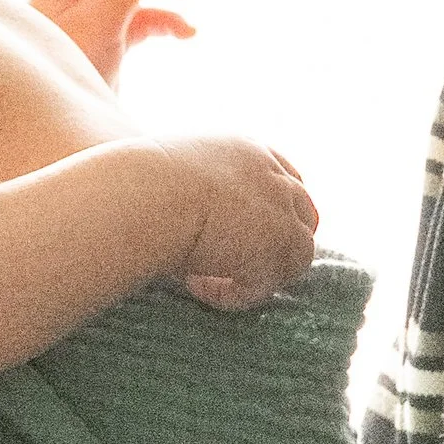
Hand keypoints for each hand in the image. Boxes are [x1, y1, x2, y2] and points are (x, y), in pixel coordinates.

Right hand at [161, 134, 319, 309]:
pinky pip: (267, 283)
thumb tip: (183, 223)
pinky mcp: (281, 241)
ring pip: (295, 254)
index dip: (271, 211)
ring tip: (203, 279)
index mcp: (247, 150)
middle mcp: (272, 174)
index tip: (246, 235)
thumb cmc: (139, 186)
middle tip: (237, 267)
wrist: (148, 194)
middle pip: (304, 213)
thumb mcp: (173, 179)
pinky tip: (194, 286)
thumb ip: (195, 195)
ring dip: (254, 273)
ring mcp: (282, 207)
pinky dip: (235, 293)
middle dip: (278, 244)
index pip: (285, 177)